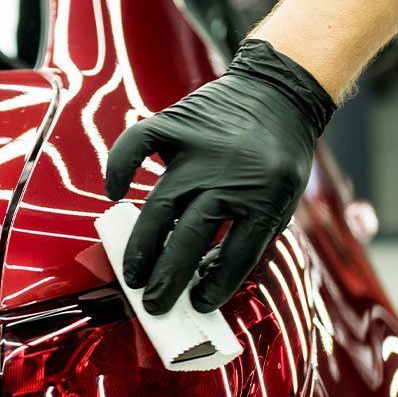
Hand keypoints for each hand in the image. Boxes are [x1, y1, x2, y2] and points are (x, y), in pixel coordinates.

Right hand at [105, 39, 334, 314]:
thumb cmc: (280, 154)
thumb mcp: (283, 198)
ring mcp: (199, 150)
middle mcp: (230, 177)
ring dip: (142, 246)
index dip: (215, 287)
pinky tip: (114, 192)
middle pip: (190, 239)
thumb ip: (250, 232)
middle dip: (168, 279)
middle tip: (153, 303)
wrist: (281, 91)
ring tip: (132, 273)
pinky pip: (137, 145)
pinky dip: (119, 167)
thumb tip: (204, 274)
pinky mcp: (177, 124)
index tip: (198, 304)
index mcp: (265, 198)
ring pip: (160, 206)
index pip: (235, 257)